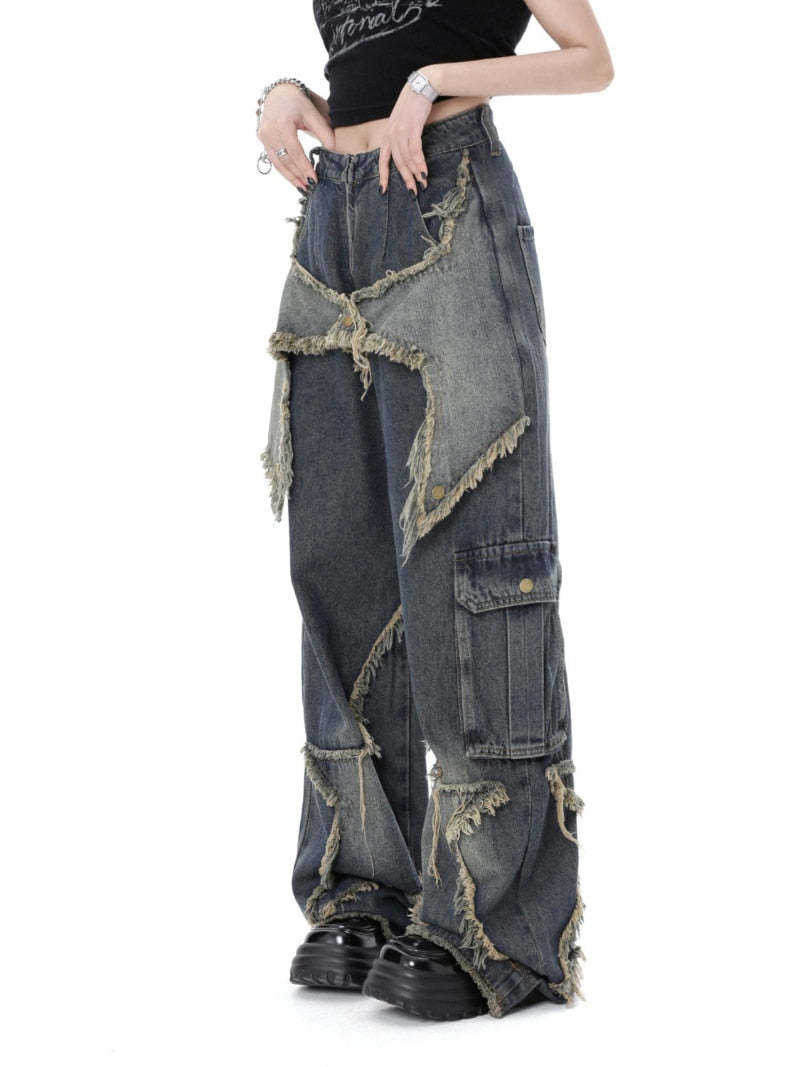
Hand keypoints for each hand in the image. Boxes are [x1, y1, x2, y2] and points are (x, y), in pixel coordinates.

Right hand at [257, 84, 335, 189]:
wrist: (278, 92)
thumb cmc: (298, 102)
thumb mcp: (313, 113)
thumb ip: (323, 131)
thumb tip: (333, 150)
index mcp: (283, 124)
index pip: (295, 152)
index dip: (305, 168)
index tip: (314, 180)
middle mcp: (270, 131)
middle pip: (286, 160)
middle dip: (298, 176)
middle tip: (310, 188)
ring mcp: (264, 136)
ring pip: (277, 163)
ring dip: (290, 177)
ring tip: (302, 187)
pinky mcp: (262, 138)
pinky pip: (273, 158)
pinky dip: (283, 170)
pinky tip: (293, 178)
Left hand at [377, 80, 433, 195]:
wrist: (420, 87)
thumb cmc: (412, 106)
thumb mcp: (402, 123)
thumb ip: (400, 138)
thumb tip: (406, 156)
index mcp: (387, 135)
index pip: (382, 160)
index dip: (383, 177)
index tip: (383, 191)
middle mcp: (391, 135)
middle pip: (397, 163)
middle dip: (406, 179)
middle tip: (413, 193)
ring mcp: (401, 131)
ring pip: (407, 159)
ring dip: (415, 173)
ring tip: (423, 183)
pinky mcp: (412, 128)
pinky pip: (415, 151)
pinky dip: (420, 163)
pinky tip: (424, 172)